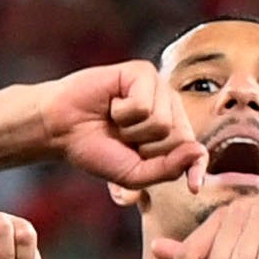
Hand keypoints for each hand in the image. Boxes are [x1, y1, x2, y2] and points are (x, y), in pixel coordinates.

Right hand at [39, 61, 204, 192]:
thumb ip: (167, 169)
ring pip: (161, 123)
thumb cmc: (96, 150)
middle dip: (146, 149)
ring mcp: (158, 88)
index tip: (194, 186)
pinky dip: (121, 112)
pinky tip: (112, 104)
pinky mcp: (143, 72)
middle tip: (123, 140)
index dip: (195, 166)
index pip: (194, 150)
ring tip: (115, 121)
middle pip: (178, 139)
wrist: (61, 129)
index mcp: (172, 133)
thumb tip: (198, 152)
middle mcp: (170, 108)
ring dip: (130, 130)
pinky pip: (143, 105)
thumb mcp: (133, 174)